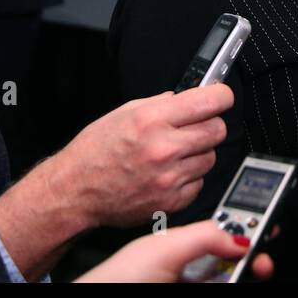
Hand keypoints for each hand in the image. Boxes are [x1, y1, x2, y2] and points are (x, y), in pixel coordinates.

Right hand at [51, 84, 231, 228]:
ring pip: (211, 157)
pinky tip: (168, 173)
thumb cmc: (96, 151)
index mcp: (152, 120)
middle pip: (217, 130)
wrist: (77, 190)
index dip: (220, 96)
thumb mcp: (124, 112)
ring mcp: (169, 178)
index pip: (210, 101)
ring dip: (198, 153)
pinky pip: (199, 183)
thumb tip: (189, 97)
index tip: (220, 97)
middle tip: (193, 127)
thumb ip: (161, 103)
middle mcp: (164, 148)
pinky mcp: (171, 201)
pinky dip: (189, 177)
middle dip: (209, 125)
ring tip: (174, 154)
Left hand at [76, 220, 273, 282]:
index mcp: (185, 246)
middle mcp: (192, 270)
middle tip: (261, 261)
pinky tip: (238, 281)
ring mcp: (192, 286)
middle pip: (235, 263)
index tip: (268, 231)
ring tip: (252, 270)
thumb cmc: (120, 277)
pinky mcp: (195, 297)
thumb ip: (204, 236)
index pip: (226, 236)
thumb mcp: (165, 247)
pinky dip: (235, 283)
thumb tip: (240, 236)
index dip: (248, 232)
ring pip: (230, 280)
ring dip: (245, 275)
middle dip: (253, 258)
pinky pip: (223, 288)